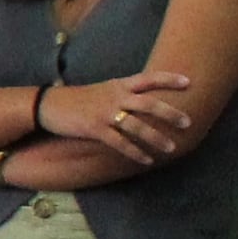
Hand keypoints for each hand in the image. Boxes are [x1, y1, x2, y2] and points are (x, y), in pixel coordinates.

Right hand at [38, 68, 193, 158]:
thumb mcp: (104, 89)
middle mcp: (115, 97)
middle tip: (187, 122)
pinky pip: (119, 143)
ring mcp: (105, 113)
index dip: (168, 79)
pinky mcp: (94, 129)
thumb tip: (149, 101)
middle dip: (169, 113)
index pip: (148, 78)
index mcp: (119, 85)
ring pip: (136, 126)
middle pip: (148, 103)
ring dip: (156, 138)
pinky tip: (146, 160)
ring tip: (172, 148)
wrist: (49, 104)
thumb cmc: (79, 99)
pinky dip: (135, 152)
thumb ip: (125, 93)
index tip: (188, 82)